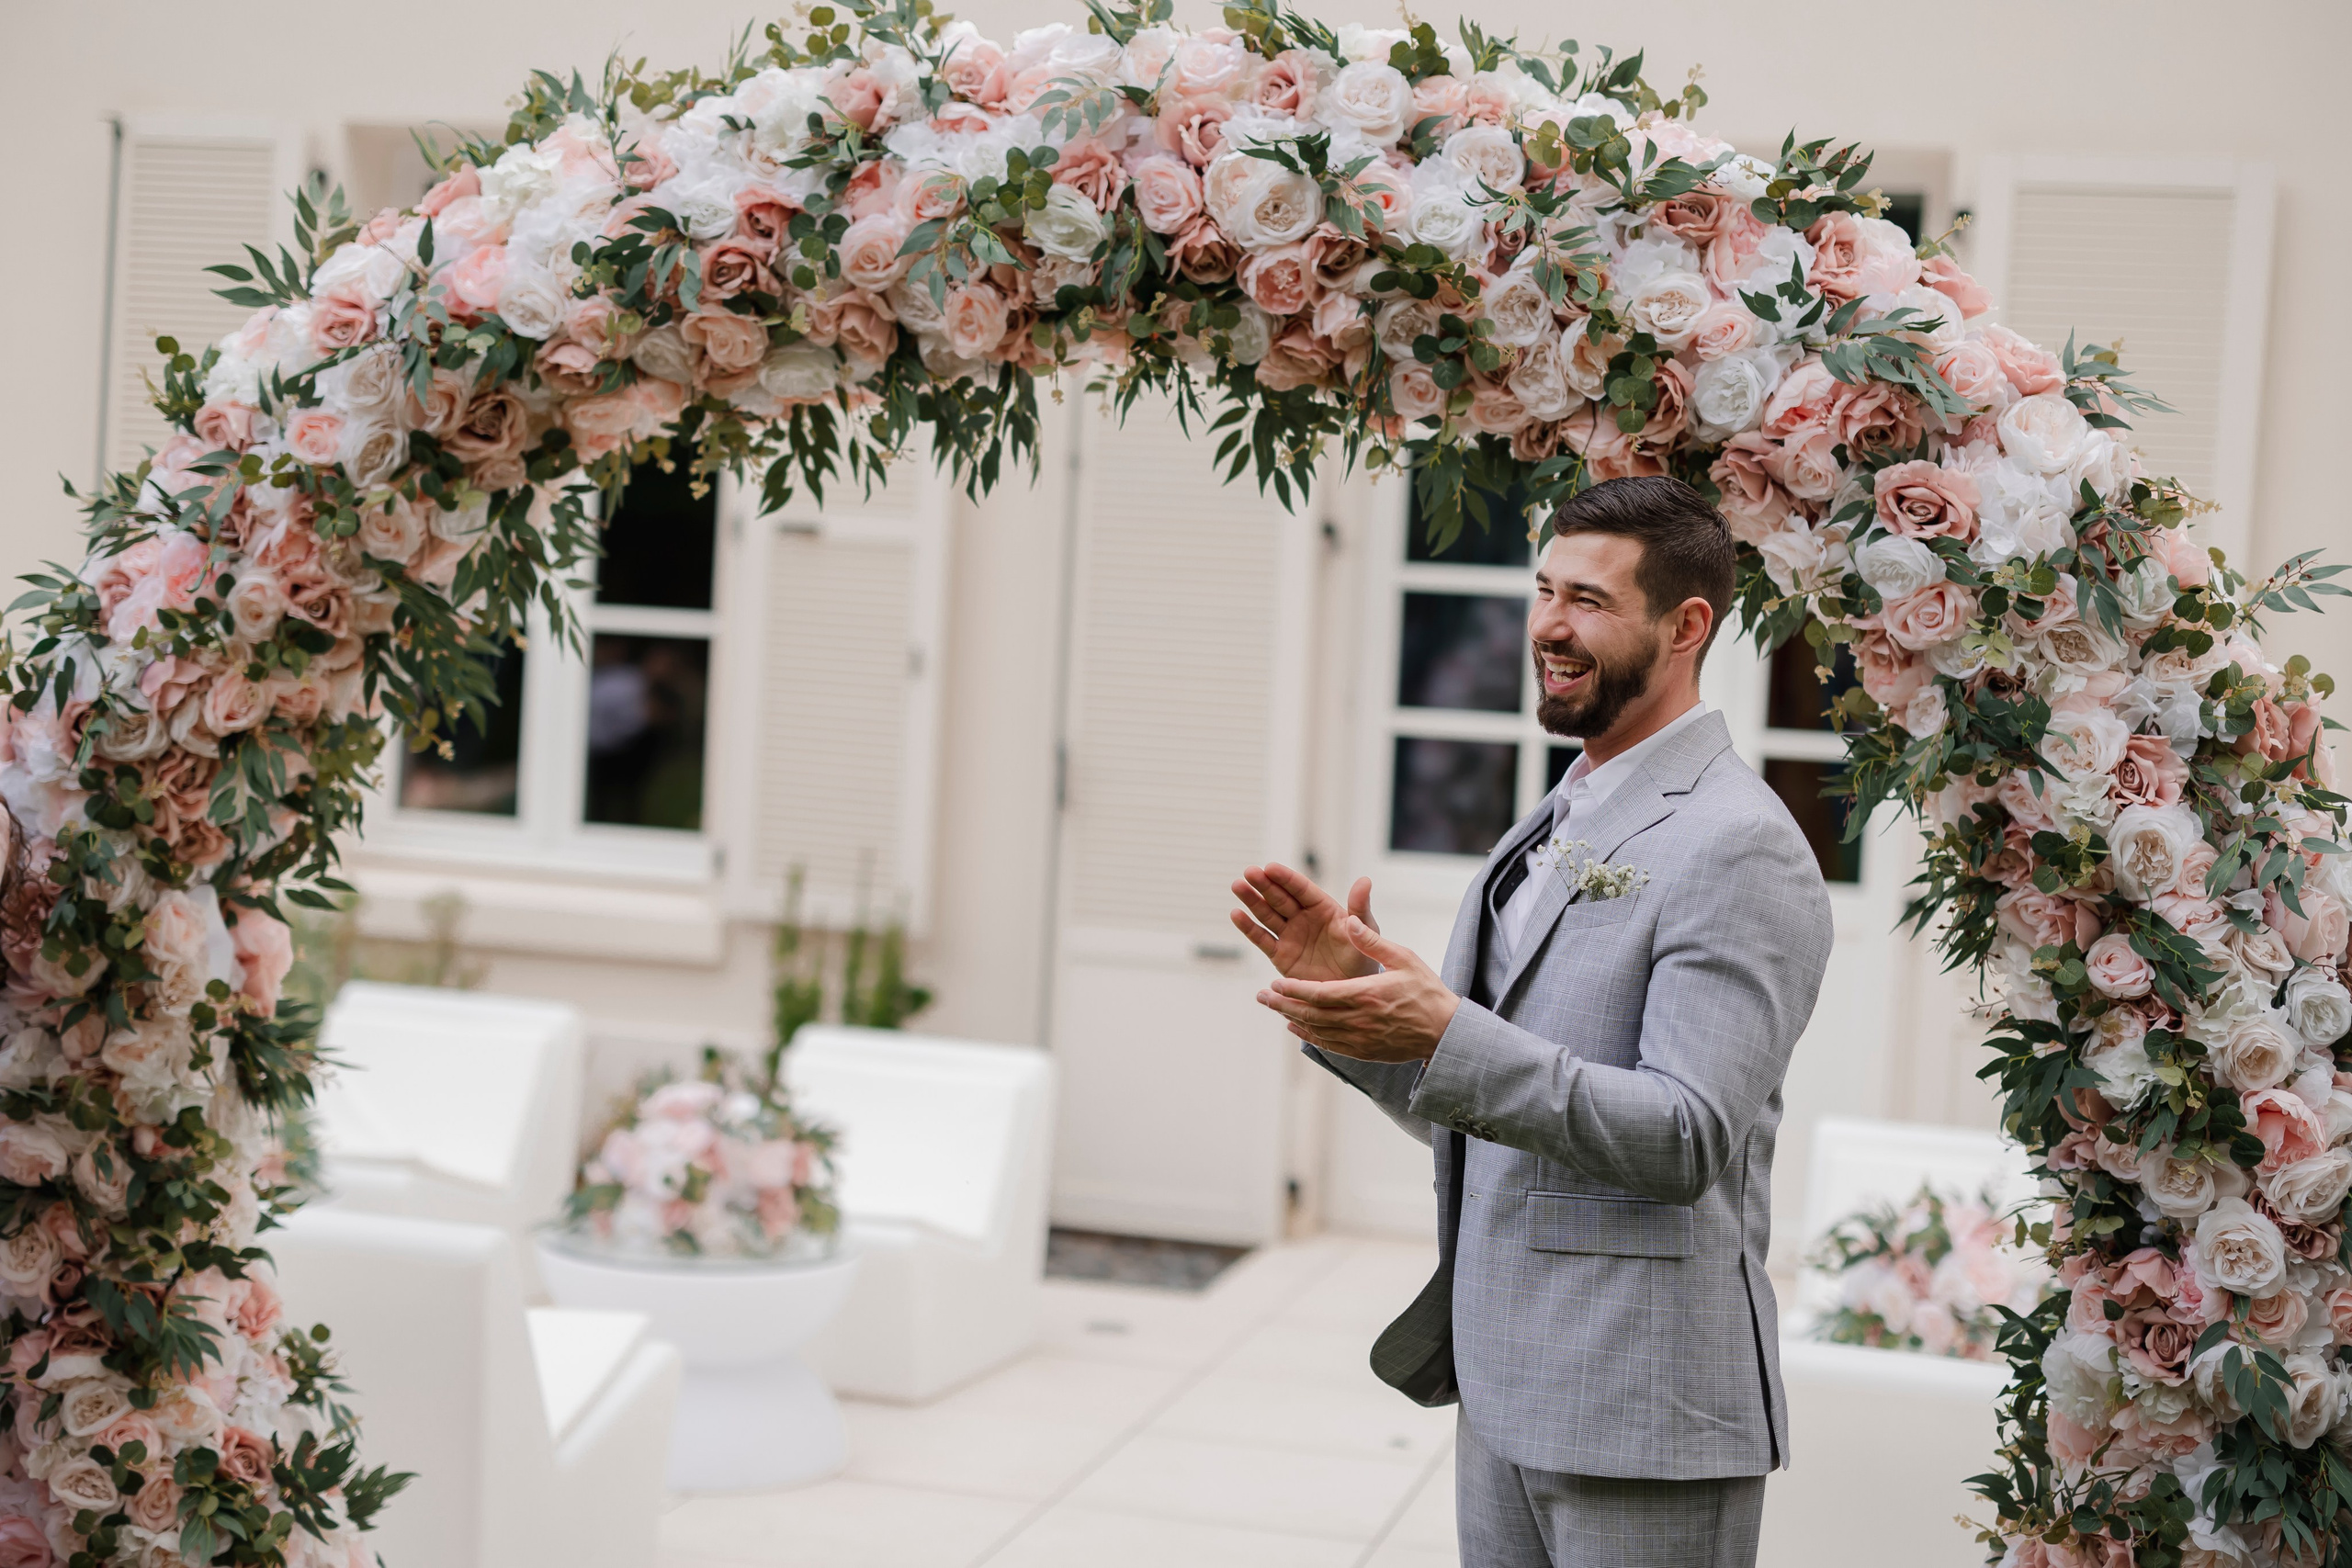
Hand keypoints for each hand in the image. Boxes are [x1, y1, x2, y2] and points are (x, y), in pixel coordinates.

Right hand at [1229, 863, 1380, 983]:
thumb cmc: (1362, 955)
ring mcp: (1290, 935)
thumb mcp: (1365, 930)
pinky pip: (1262, 939)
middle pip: (1280, 898)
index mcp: (1323, 907)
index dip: (1286, 878)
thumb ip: (1360, 907)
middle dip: (1264, 885)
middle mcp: (1303, 918)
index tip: (1270, 868)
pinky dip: (1249, 928)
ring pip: (1267, 914)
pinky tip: (1236, 914)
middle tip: (1249, 872)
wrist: (1352, 989)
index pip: (1301, 889)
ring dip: (1252, 901)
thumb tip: (1365, 880)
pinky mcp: (1280, 955)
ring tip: (1238, 886)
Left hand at [1254, 914, 1459, 1063]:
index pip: (1318, 993)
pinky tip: (1296, 1026)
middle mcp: (1357, 1020)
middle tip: (1261, 997)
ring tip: (1273, 1008)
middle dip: (1282, 1005)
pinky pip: (1329, 1044)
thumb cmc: (1426, 992)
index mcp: (1365, 994)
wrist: (1445, 1033)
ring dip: (1291, 1019)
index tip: (1275, 983)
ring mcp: (1359, 1039)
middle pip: (1310, 1014)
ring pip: (1316, 1030)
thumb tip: (1350, 920)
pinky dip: (1309, 1035)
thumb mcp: (1405, 958)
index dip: (1293, 990)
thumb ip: (1373, 941)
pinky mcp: (1363, 1051)